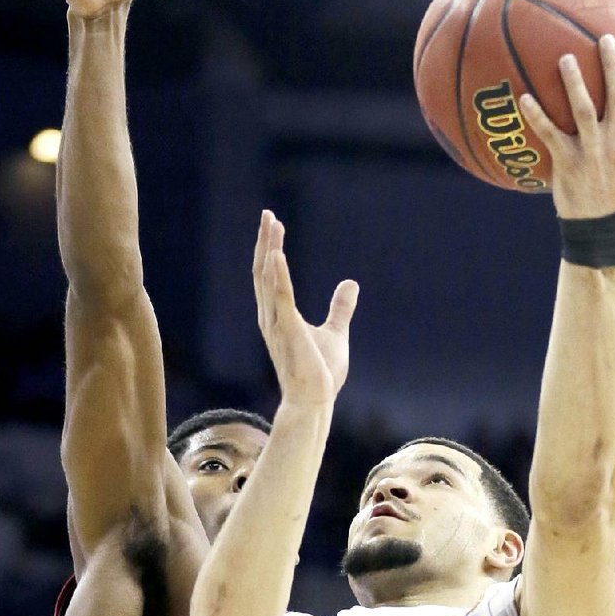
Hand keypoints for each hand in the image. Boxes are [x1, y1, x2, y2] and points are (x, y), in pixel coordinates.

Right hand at [253, 210, 358, 406]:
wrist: (315, 401)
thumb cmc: (320, 373)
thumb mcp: (334, 332)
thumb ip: (340, 308)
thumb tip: (351, 283)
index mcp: (278, 317)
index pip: (269, 276)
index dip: (270, 249)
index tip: (273, 224)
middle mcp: (271, 317)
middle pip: (263, 271)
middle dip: (265, 242)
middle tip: (267, 214)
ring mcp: (277, 324)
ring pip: (268, 279)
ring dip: (270, 250)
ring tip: (272, 224)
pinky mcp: (289, 331)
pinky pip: (281, 298)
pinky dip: (278, 274)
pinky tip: (277, 254)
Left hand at [519, 36, 614, 218]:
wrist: (600, 227)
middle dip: (612, 65)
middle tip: (603, 39)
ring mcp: (592, 152)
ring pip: (584, 110)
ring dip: (574, 82)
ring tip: (564, 58)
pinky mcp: (567, 162)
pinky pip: (550, 134)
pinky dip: (536, 115)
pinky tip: (524, 98)